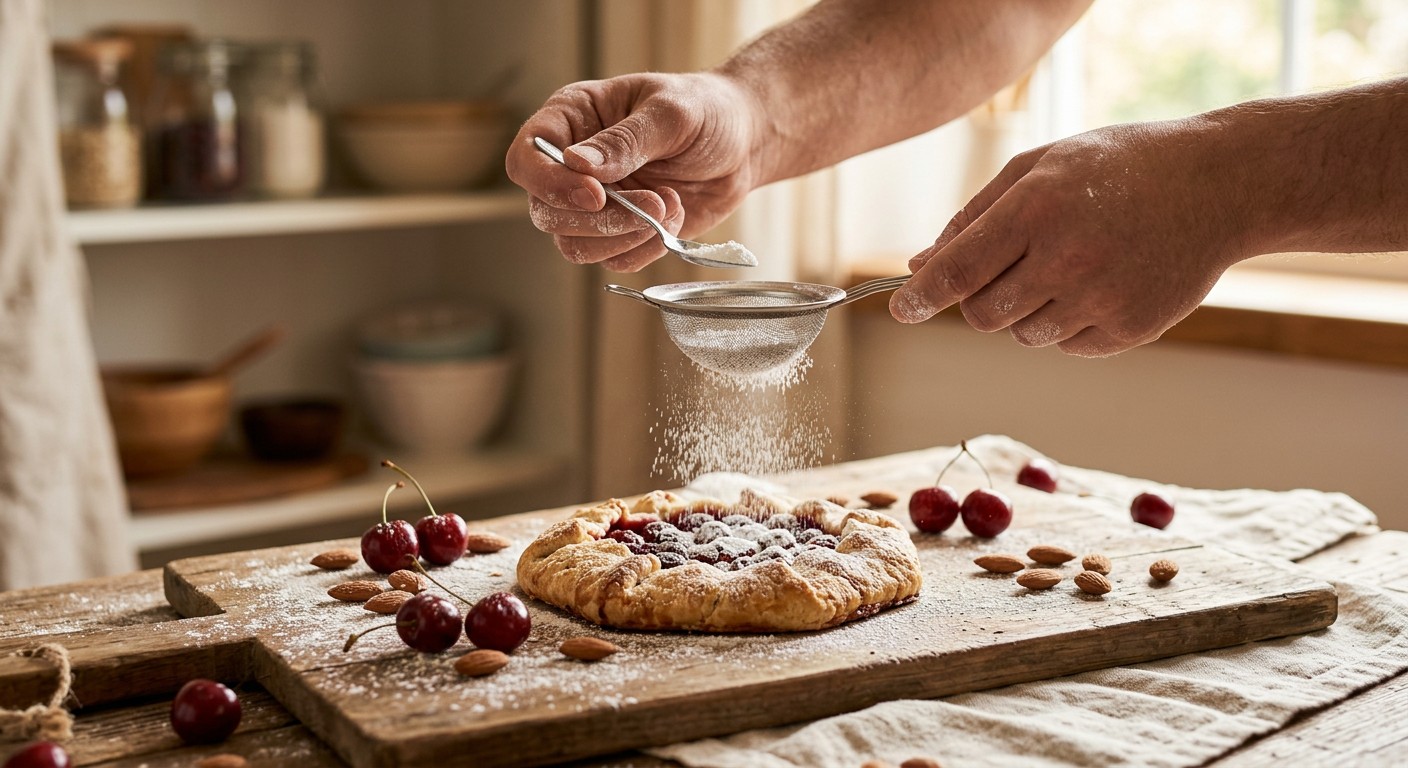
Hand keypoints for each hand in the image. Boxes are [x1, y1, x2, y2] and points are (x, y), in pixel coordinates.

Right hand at [505, 72, 760, 271]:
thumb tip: (578, 165)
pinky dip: (644, 250)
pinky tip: (673, 219)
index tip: (596, 195)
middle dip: (602, 219)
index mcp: (571, 119)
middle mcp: (572, 165)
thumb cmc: (706, 111)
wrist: (743, 143)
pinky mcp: (620, 233)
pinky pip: (612, 261)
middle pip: (546, 212)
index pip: (525, 158)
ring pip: (573, 245)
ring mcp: (594, 203)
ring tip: (669, 205)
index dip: (549, 184)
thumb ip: (625, 140)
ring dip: (625, 237)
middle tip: (655, 203)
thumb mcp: (672, 113)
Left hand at [889, 118, 1249, 356]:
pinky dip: (1069, 323)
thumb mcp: (1041, 167)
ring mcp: (1101, 301)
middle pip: (981, 316)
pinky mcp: (1129, 331)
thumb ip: (974, 218)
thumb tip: (921, 266)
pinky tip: (1101, 280)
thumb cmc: (1117, 168)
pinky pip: (1066, 346)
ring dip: (1027, 309)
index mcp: (1036, 211)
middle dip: (979, 299)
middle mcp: (1066, 260)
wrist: (1218, 185)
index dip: (918, 298)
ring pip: (1022, 335)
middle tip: (1010, 266)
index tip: (900, 308)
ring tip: (1070, 263)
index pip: (956, 273)